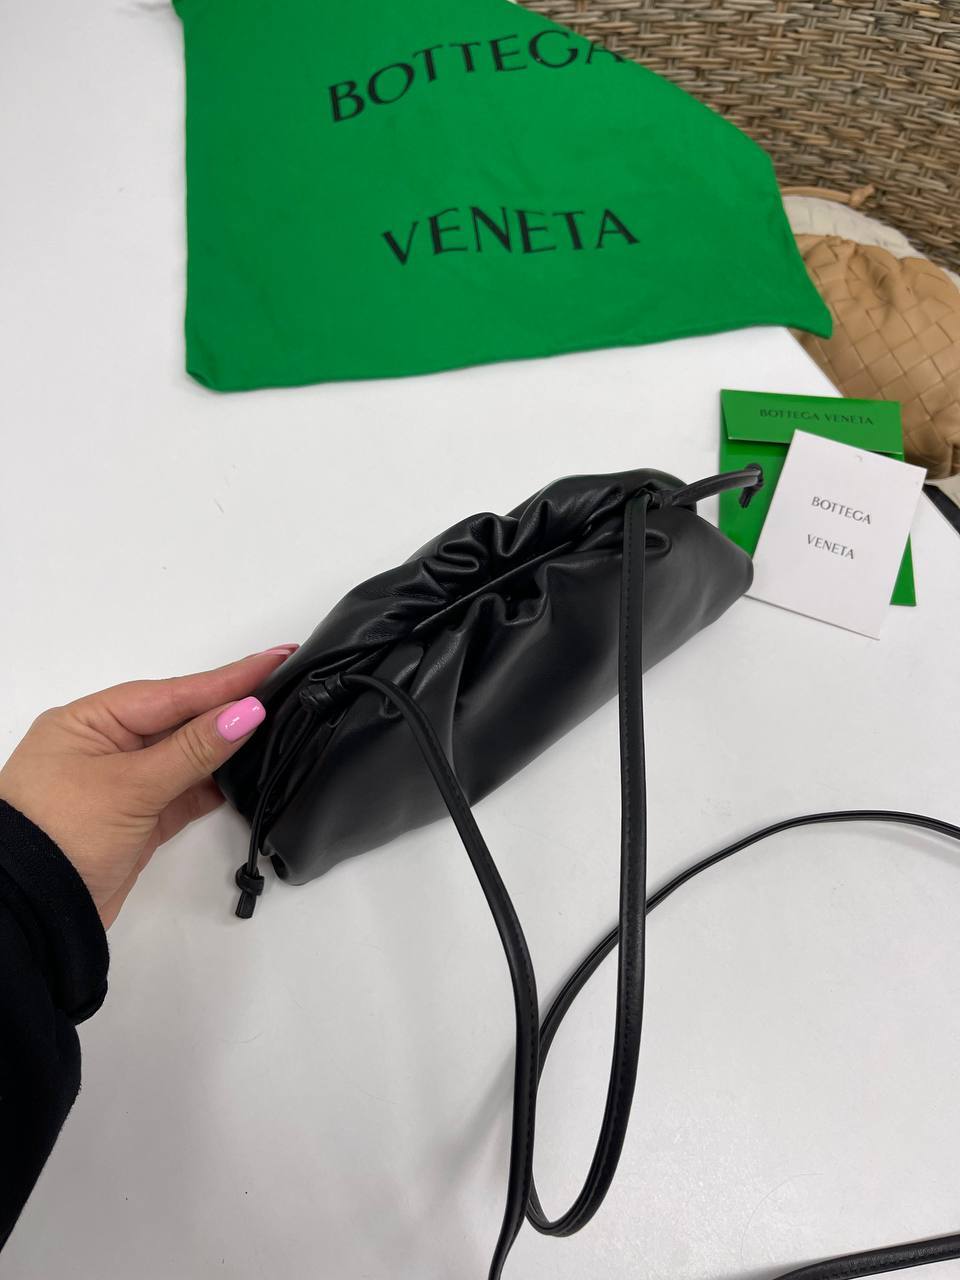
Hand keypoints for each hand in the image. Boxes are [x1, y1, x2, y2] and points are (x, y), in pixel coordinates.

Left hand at [0, 647, 296, 927]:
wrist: (29, 915)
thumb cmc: (62, 834)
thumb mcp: (130, 785)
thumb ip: (193, 749)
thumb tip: (248, 712)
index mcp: (89, 721)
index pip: (172, 692)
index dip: (227, 679)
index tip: (275, 659)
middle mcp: (105, 746)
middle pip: (180, 719)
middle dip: (229, 706)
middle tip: (284, 683)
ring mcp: (121, 785)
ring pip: (185, 757)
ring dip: (225, 746)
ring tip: (277, 723)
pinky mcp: (137, 821)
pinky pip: (184, 793)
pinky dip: (214, 785)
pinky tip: (246, 775)